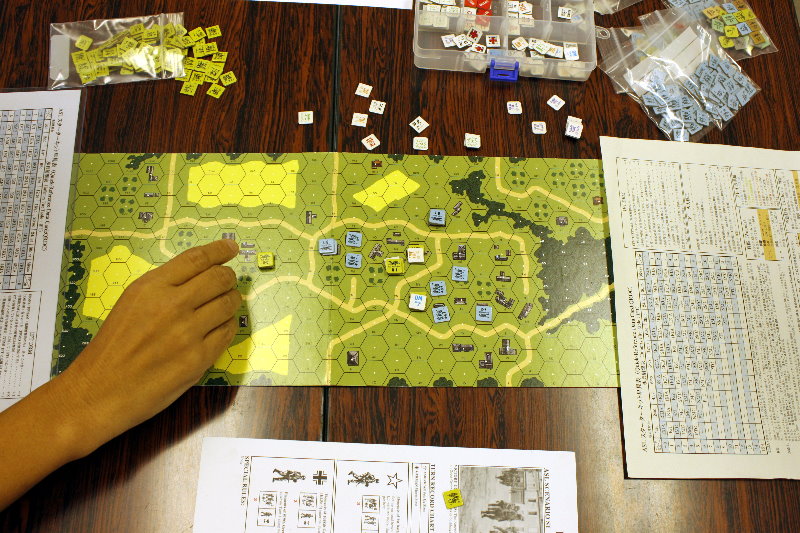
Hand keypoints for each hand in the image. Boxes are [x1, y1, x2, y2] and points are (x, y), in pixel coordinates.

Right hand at [59, 239, 241, 455]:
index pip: (196, 259)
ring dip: (231, 300)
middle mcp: (172, 306)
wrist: (101, 391)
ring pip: (228, 304)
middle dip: (228, 277)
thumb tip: (201, 274)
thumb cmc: (113, 346)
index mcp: (151, 288)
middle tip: (228, 280)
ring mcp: (189, 333)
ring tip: (225, 303)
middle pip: (219, 279)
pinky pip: (227, 332)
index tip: (231, 247)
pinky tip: (220, 326)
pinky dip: (228, 325)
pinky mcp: (199, 358)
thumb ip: (164, 287)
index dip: (219, 250)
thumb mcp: (131, 303)